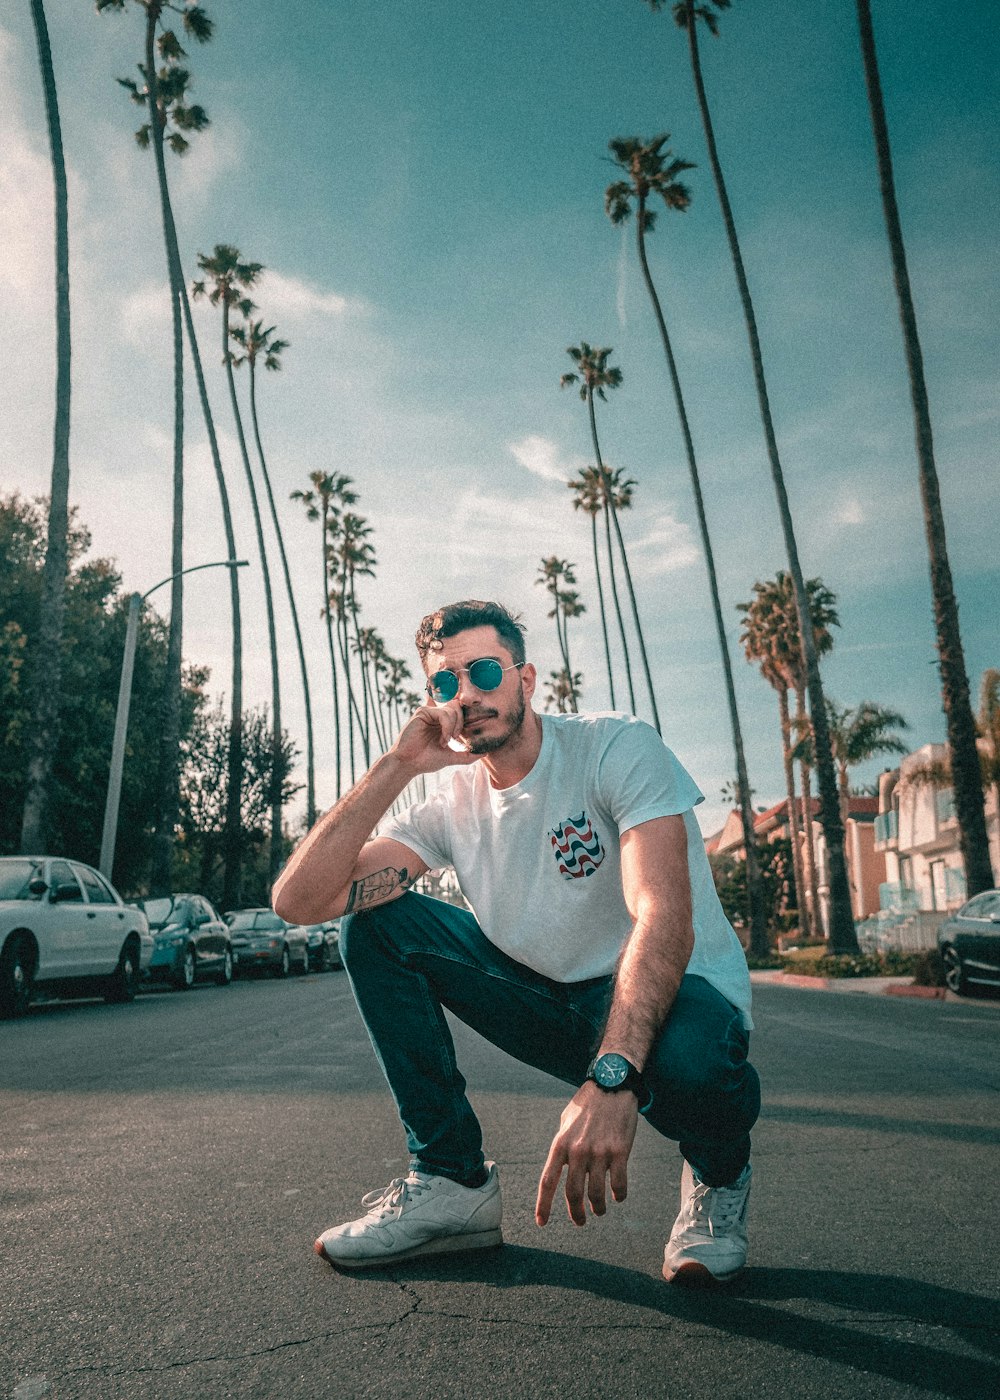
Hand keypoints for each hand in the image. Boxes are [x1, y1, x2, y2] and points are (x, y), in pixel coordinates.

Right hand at [390, 700, 480, 775]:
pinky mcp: (423, 712)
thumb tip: (485, 752)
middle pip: (459, 707)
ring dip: (453, 728)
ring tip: (445, 742)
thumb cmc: (426, 760)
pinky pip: (443, 713)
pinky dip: (447, 726)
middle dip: (462, 723)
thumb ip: (467, 755)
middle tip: (455, 739)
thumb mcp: (451, 757)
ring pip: (453, 710)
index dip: (468, 718)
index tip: (470, 729)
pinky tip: (443, 739)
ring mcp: (430, 712)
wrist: (409, 764)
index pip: (460, 712)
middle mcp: (437, 716)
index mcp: (444, 723)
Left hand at [535, 1083, 637, 1227]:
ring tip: (600, 1210)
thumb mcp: (566, 1122)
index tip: (541, 1222)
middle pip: (573, 1194)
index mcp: (560, 1144)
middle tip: (580, 1221)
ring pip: (597, 1194)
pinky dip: (619, 1195)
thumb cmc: (587, 1103)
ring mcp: (599, 1152)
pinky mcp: (620, 1151)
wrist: (612, 1084)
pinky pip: (619, 1184)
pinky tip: (618, 1197)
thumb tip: (560, 1165)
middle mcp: (577, 1150)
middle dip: (577, 1213)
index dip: (543, 1205)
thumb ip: (562, 1144)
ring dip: (598, 1208)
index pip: (547, 1181)